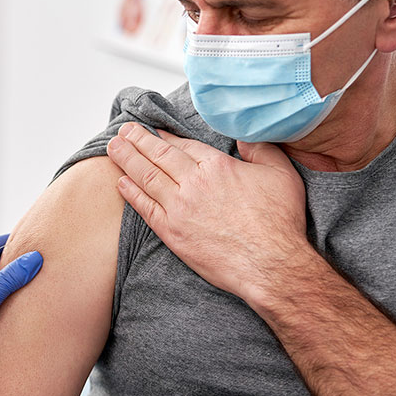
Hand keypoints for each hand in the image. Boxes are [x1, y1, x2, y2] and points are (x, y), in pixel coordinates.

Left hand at [106, 123, 307, 303]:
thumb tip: (245, 139)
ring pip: (146, 177)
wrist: (270, 264)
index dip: (166, 136)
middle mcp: (193, 183)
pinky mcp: (172, 233)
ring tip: (114, 147)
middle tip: (124, 130)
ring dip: (127, 159)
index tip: (154, 131)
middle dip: (138, 140)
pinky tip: (121, 183)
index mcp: (217, 166)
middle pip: (159, 156)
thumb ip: (261, 150)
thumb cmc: (279, 222)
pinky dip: (131, 194)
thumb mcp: (281, 174)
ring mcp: (179, 208)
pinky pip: (145, 208)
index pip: (183, 145)